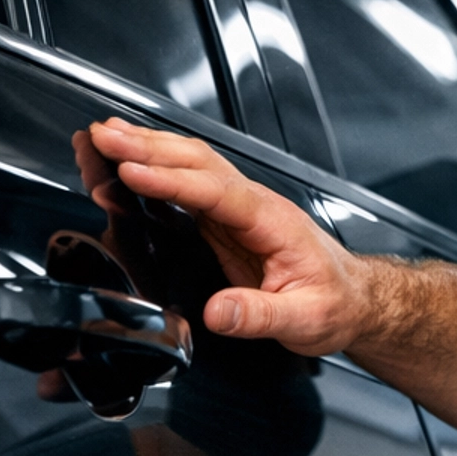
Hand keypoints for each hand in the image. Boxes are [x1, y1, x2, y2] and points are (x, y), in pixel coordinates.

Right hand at [86, 119, 368, 356]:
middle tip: (102, 137)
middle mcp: (255, 205)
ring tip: (104, 136)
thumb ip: (260, 316)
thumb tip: (218, 312)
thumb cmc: (335, 304)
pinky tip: (127, 164)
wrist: (354, 299)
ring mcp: (240, 209)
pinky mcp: (226, 220)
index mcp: (273, 221)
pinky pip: (187, 185)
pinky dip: (154, 170)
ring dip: (147, 148)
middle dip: (148, 147)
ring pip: (191, 165)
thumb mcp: (305, 319)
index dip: (172, 181)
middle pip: (198, 163)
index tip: (133, 172)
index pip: (216, 192)